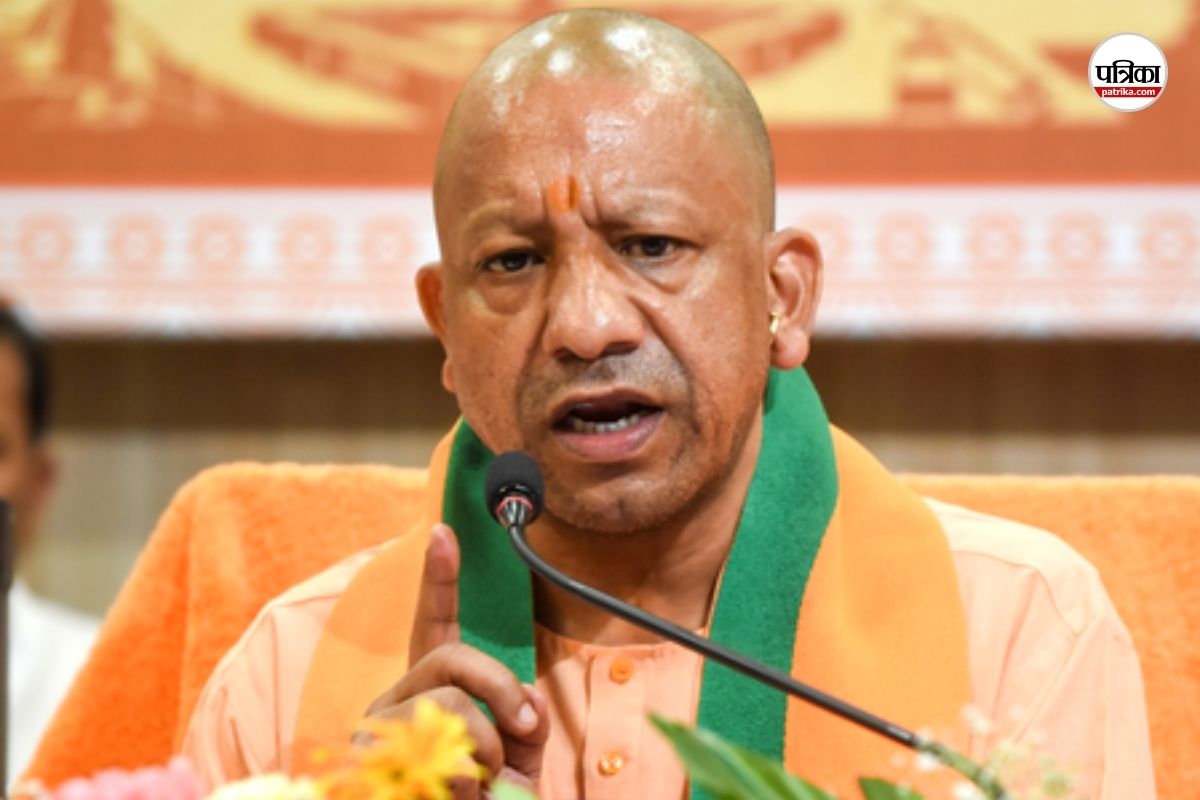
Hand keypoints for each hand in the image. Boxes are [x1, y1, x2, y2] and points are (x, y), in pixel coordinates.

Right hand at [360, 524, 549, 797]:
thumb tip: (524, 699)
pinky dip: (467, 780)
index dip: (438, 579)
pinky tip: (458, 797)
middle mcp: (395, 702)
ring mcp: (376, 731)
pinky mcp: (369, 762)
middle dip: (499, 688)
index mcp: (429, 691)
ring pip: (447, 703)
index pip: (434, 627)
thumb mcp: (518, 754)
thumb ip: (525, 717)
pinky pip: (437, 749)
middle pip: (451, 658)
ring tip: (481, 784)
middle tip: (522, 729)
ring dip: (487, 748)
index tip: (444, 531)